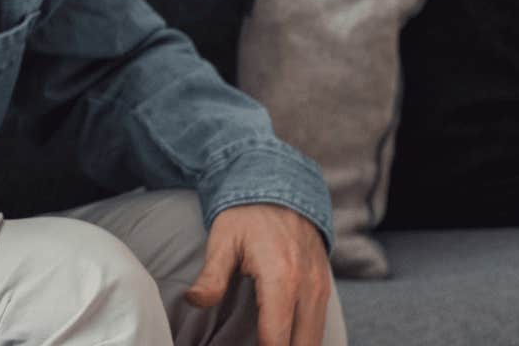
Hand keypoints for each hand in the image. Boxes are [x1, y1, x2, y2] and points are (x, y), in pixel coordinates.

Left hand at [185, 203, 332, 345]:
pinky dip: (304, 339)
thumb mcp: (223, 240)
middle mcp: (308, 287)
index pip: (276, 338)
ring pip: (315, 339)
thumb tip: (194, 300)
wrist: (280, 188)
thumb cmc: (246, 215)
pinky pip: (319, 326)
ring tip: (266, 343)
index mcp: (281, 278)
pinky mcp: (325, 287)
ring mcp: (321, 288)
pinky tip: (283, 340)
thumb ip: (212, 276)